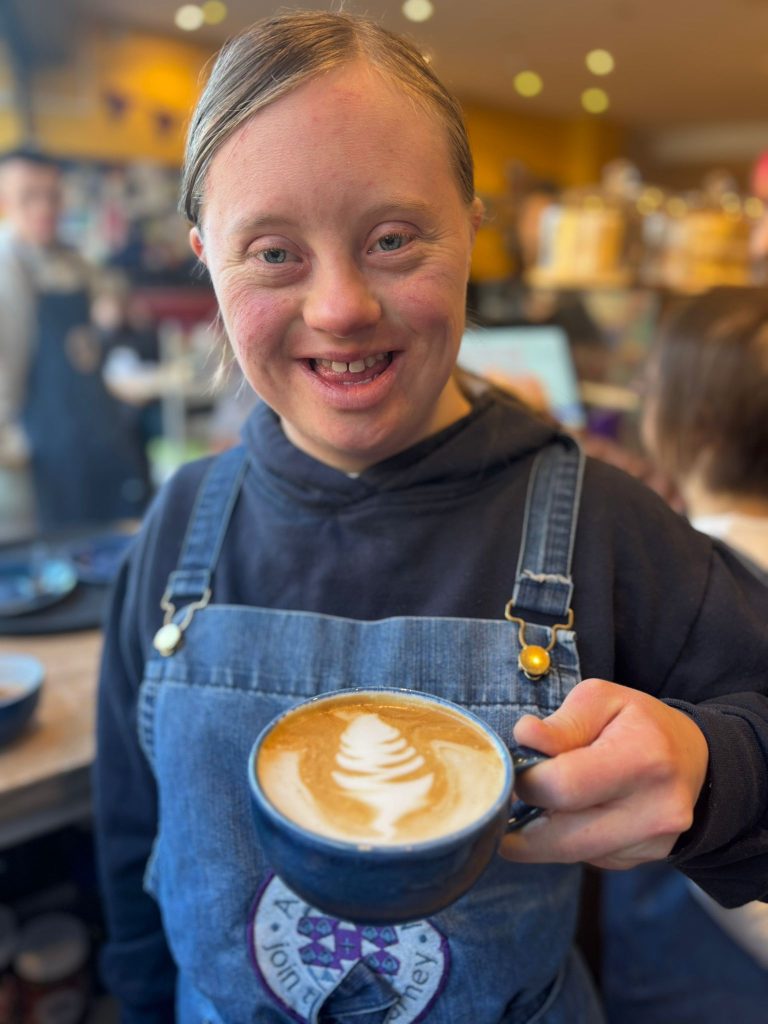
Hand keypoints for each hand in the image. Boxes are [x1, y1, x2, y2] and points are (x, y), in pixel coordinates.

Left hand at [499, 678, 708, 869]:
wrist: (696, 759)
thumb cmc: (640, 723)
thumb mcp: (602, 700)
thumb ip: (562, 723)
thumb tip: (525, 737)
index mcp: (644, 759)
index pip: (564, 787)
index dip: (526, 781)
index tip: (516, 768)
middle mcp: (655, 811)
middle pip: (561, 838)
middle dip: (522, 821)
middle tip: (510, 796)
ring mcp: (652, 844)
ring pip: (568, 854)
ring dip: (541, 833)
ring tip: (541, 799)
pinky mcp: (642, 861)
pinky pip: (585, 858)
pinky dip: (568, 838)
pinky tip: (575, 812)